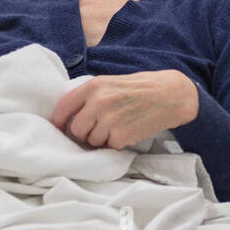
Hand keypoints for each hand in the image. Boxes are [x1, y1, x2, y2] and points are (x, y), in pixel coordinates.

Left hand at [51, 70, 198, 150]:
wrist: (170, 95)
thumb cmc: (140, 88)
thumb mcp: (112, 83)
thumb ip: (91, 96)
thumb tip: (70, 116)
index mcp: (93, 86)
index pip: (63, 107)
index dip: (58, 121)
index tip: (59, 129)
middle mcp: (98, 102)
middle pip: (76, 129)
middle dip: (85, 133)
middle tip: (100, 128)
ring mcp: (109, 120)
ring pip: (92, 141)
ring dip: (102, 139)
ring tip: (119, 126)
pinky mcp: (121, 135)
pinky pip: (109, 147)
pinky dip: (117, 143)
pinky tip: (129, 130)